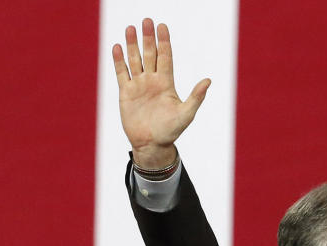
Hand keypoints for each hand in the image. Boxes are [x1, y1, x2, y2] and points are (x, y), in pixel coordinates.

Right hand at [113, 19, 210, 167]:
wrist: (152, 144)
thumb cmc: (171, 131)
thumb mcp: (186, 113)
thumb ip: (196, 97)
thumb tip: (208, 81)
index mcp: (167, 83)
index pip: (165, 57)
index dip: (164, 42)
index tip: (162, 26)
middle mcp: (152, 81)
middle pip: (149, 54)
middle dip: (148, 38)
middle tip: (147, 20)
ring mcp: (139, 85)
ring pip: (134, 60)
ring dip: (132, 44)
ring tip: (131, 28)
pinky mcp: (126, 93)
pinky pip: (122, 73)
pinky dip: (119, 60)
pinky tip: (118, 47)